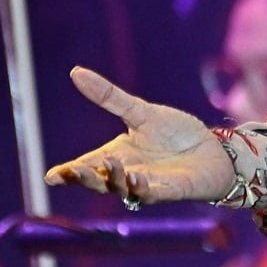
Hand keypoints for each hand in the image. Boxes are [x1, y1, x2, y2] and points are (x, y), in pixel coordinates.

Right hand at [44, 67, 235, 205]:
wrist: (214, 150)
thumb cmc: (176, 134)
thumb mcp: (141, 113)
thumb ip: (110, 97)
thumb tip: (76, 72)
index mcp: (118, 155)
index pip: (87, 166)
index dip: (68, 173)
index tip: (51, 176)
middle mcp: (128, 174)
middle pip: (99, 182)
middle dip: (86, 178)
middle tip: (74, 170)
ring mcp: (150, 185)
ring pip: (123, 190)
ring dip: (114, 179)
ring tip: (111, 163)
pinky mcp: (173, 191)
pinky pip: (153, 194)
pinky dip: (143, 189)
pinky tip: (137, 179)